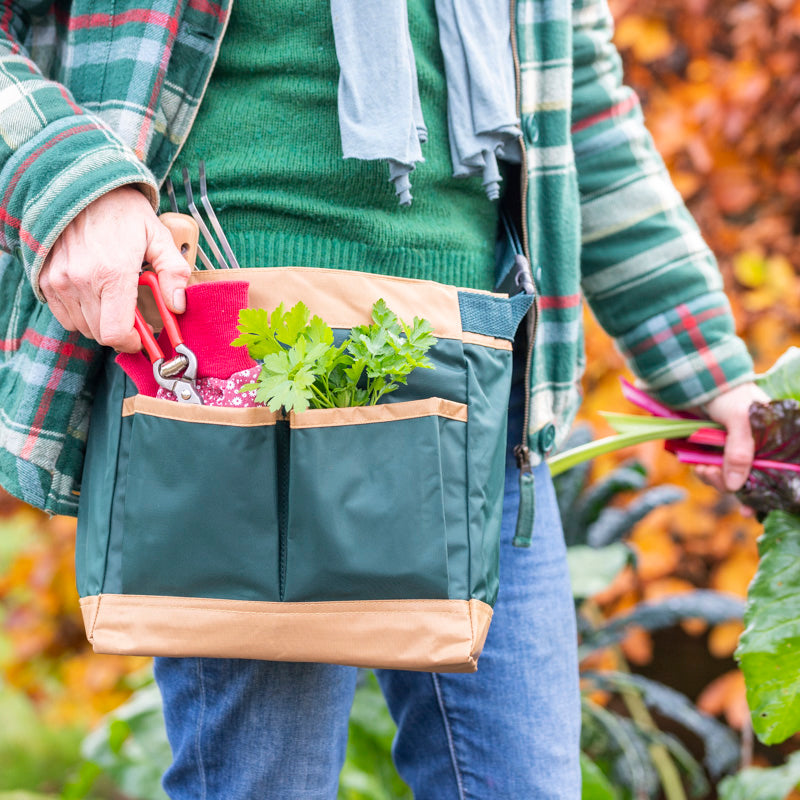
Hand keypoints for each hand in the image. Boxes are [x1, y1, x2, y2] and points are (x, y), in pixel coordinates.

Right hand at [38, 186, 190, 352]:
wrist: (82, 185)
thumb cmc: (123, 212)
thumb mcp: (158, 236)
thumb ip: (174, 273)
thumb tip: (179, 305)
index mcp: (112, 274)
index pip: (115, 332)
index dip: (131, 342)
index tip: (142, 337)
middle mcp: (80, 280)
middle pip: (100, 333)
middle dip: (121, 331)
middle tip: (133, 314)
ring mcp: (59, 280)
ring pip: (82, 326)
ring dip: (101, 322)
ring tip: (114, 299)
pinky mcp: (46, 279)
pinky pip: (64, 315)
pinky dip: (81, 314)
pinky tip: (94, 295)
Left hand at [696, 382, 770, 493]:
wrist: (691, 376)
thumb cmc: (725, 391)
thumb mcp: (740, 419)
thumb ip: (740, 452)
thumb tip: (735, 487)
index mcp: (769, 437)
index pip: (774, 471)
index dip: (764, 493)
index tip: (747, 511)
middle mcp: (752, 444)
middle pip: (746, 478)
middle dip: (728, 483)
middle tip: (712, 474)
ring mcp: (729, 446)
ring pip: (725, 476)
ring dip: (713, 477)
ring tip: (703, 468)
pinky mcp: (709, 446)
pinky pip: (708, 467)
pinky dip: (702, 470)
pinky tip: (696, 464)